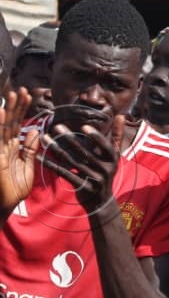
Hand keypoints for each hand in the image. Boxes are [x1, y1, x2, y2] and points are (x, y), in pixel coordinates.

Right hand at [0, 89, 40, 215]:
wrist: (4, 207)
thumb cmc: (14, 189)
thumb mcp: (27, 167)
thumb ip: (30, 150)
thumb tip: (35, 131)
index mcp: (12, 147)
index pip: (17, 124)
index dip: (22, 110)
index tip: (28, 96)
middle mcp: (3, 146)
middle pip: (9, 122)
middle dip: (15, 106)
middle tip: (22, 90)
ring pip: (2, 127)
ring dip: (7, 112)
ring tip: (13, 96)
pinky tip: (2, 114)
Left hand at [40, 115, 123, 215]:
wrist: (101, 202)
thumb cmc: (105, 173)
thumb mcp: (113, 157)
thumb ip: (117, 136)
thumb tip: (121, 116)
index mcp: (113, 159)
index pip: (105, 146)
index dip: (96, 137)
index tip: (84, 127)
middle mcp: (105, 169)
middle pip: (85, 152)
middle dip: (69, 138)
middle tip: (56, 126)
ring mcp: (94, 179)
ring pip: (72, 161)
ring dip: (56, 148)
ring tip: (45, 138)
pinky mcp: (82, 187)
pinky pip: (64, 173)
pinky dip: (52, 165)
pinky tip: (41, 157)